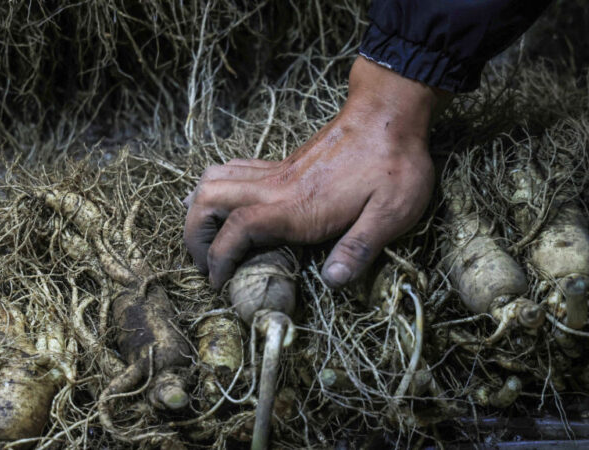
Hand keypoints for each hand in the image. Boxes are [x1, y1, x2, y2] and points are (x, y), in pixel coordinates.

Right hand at [183, 56, 450, 289]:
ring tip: (208, 236)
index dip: (218, 257)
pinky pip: (234, 170)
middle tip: (204, 261)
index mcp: (296, 206)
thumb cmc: (394, 164)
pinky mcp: (281, 163)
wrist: (390, 113)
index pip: (237, 229)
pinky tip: (230, 205)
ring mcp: (275, 172)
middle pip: (209, 198)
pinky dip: (219, 188)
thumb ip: (359, 247)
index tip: (217, 280)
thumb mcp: (390, 212)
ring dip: (200, 207)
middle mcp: (276, 187)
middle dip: (194, 232)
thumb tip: (333, 281)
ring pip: (215, 179)